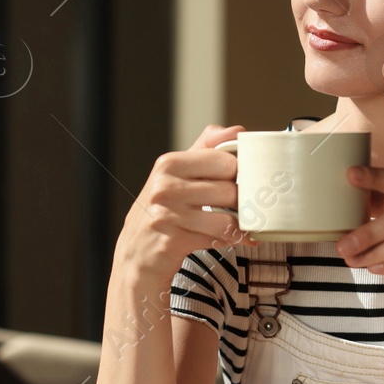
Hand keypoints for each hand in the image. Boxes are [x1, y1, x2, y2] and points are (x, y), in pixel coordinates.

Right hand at [114, 124, 256, 283]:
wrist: (136, 253)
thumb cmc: (162, 210)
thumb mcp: (177, 174)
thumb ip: (206, 148)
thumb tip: (238, 130)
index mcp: (169, 164)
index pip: (225, 161)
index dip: (241, 173)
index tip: (244, 182)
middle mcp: (165, 187)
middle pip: (228, 190)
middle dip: (242, 202)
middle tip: (246, 206)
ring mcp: (168, 215)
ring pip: (226, 218)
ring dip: (241, 224)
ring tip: (245, 224)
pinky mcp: (174, 241)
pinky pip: (218, 239)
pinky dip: (235, 240)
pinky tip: (240, 238)